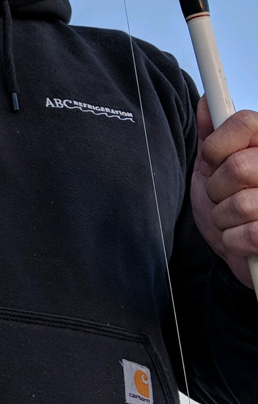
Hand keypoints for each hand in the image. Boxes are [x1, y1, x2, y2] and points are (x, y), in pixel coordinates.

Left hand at [191, 97, 257, 289]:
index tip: (213, 162)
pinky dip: (233, 241)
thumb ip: (212, 137)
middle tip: (224, 197)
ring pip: (240, 203)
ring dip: (223, 218)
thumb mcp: (213, 168)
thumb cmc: (228, 206)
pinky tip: (241, 240)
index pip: (243, 122)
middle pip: (238, 166)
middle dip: (217, 189)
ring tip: (233, 219)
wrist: (239, 250)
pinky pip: (248, 234)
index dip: (216, 146)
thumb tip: (207, 101)